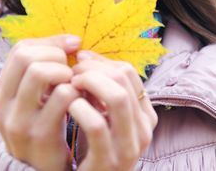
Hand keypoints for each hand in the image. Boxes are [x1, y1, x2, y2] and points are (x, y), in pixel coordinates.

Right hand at [0, 34, 80, 170]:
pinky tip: (79, 99)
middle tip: (69, 70)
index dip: (50, 42)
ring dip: (65, 72)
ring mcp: (19, 120)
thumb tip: (73, 41)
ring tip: (72, 84)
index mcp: (1, 90)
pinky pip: (62, 95)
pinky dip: (76, 90)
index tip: (71, 47)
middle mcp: (3, 104)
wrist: (40, 167)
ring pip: (40, 72)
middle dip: (56, 55)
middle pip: (27, 57)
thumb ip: (46, 67)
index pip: (21, 49)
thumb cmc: (43, 122)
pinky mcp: (40, 133)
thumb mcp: (34, 96)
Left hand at [70, 51, 156, 170]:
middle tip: (73, 72)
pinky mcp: (108, 161)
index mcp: (145, 113)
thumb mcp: (106, 113)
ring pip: (117, 96)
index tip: (81, 61)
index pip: (128, 71)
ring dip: (90, 83)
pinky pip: (96, 124)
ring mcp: (128, 146)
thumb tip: (84, 55)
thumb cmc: (96, 144)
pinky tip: (70, 106)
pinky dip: (80, 108)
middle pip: (123, 78)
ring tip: (72, 85)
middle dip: (93, 68)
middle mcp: (144, 128)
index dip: (101, 61)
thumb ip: (101, 86)